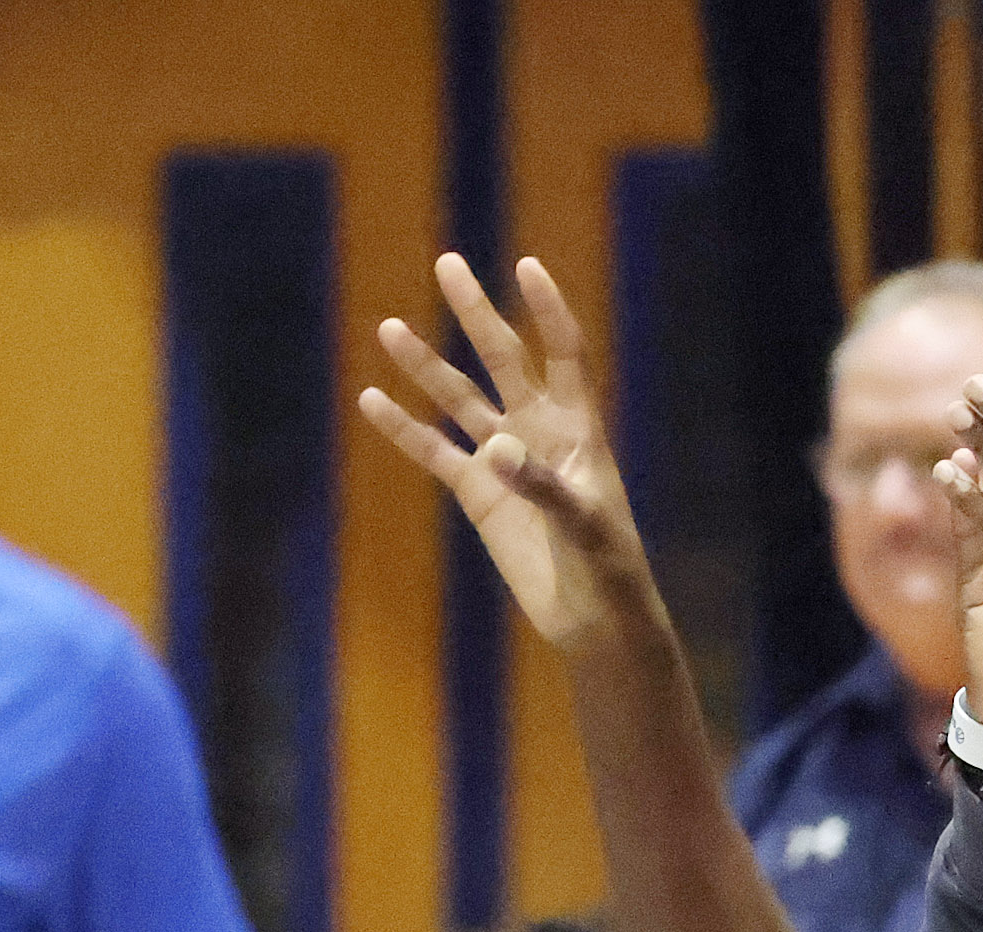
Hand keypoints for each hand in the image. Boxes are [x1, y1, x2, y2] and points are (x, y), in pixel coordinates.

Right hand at [361, 254, 663, 654]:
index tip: (527, 266)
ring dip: (426, 365)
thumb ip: (543, 486)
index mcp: (580, 429)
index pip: (566, 355)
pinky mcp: (479, 495)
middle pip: (505, 359)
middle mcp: (540, 432)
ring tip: (389, 327)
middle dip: (478, 313)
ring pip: (460, 399)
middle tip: (449, 262)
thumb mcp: (585, 527)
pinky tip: (372, 400)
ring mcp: (505, 461)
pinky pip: (435, 452)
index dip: (549, 312)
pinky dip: (404, 429)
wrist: (594, 617)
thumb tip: (493, 448)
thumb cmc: (610, 569)